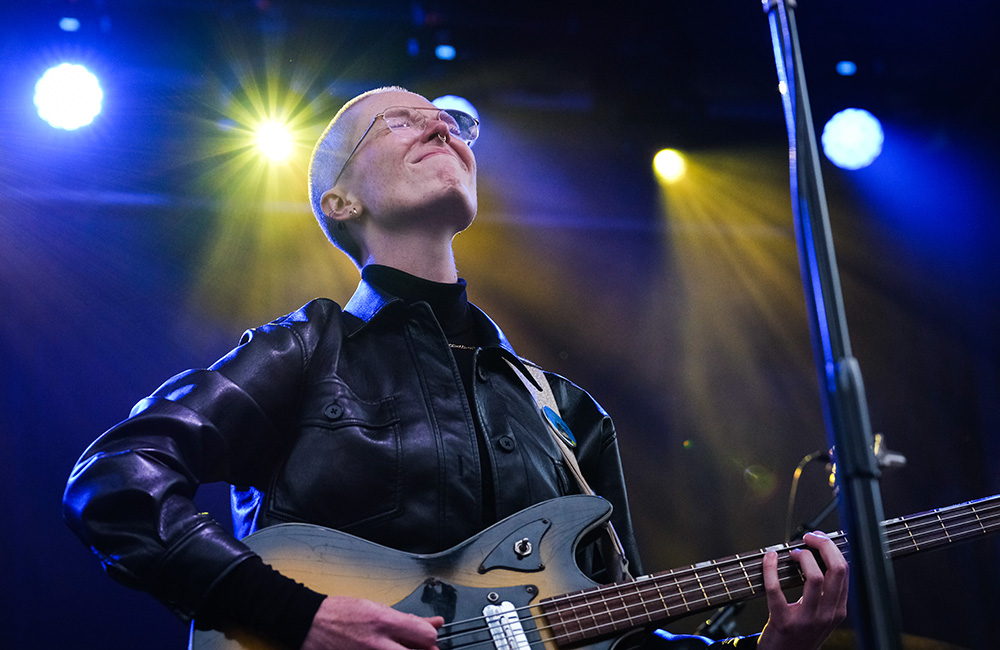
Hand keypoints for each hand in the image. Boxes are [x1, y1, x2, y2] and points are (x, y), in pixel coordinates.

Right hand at [300, 596, 443, 649]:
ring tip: (394, 648)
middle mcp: (378, 643)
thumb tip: (435, 623)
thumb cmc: (342, 613)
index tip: (424, 639)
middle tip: (413, 649)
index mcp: (385, 622)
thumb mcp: (377, 607)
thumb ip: (409, 620)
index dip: (429, 639)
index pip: (427, 636)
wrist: (310, 624)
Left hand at [756, 531, 848, 649]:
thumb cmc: (803, 632)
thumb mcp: (823, 615)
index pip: (845, 571)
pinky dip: (771, 568)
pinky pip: (776, 589)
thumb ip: (825, 591)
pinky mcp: (783, 621)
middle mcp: (827, 614)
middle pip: (837, 570)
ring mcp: (807, 619)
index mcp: (838, 610)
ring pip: (815, 578)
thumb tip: (819, 554)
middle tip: (809, 537)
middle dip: (823, 545)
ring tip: (793, 552)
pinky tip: (769, 558)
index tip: (819, 538)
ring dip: (803, 556)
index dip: (832, 548)